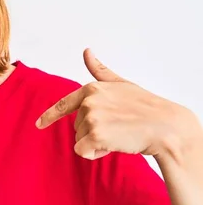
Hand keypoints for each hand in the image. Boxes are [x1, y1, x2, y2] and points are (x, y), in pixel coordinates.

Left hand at [35, 48, 196, 159]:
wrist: (166, 126)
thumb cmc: (146, 106)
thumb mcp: (121, 84)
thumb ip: (100, 71)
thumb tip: (86, 51)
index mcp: (91, 89)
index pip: (64, 104)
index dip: (50, 116)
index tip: (38, 124)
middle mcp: (89, 101)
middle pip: (77, 127)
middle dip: (94, 132)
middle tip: (118, 127)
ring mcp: (92, 117)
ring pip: (81, 140)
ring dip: (97, 143)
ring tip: (120, 134)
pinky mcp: (96, 134)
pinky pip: (83, 151)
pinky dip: (96, 153)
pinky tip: (114, 145)